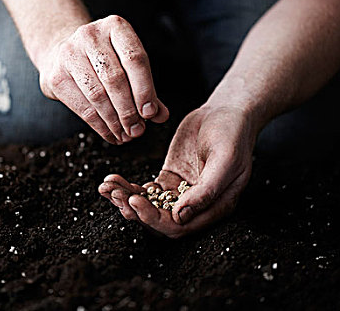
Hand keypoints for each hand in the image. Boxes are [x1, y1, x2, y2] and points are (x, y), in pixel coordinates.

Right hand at [39, 15, 168, 144]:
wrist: (62, 54)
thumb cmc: (103, 60)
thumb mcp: (127, 64)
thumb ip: (146, 88)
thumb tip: (160, 115)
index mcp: (115, 26)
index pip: (135, 59)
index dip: (145, 89)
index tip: (150, 113)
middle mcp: (90, 35)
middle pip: (115, 79)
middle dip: (129, 110)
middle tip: (138, 130)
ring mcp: (69, 53)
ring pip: (98, 95)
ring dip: (115, 121)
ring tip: (126, 135)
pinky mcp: (56, 76)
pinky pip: (83, 107)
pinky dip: (100, 126)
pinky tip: (111, 134)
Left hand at [99, 105, 255, 237]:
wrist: (227, 111)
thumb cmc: (233, 134)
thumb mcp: (225, 160)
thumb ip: (206, 191)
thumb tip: (180, 217)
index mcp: (214, 208)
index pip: (178, 227)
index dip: (153, 219)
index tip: (135, 201)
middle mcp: (196, 206)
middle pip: (159, 220)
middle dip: (133, 210)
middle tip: (114, 193)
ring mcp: (180, 193)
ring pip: (149, 206)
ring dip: (126, 199)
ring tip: (107, 186)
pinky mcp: (169, 180)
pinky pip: (146, 190)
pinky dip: (128, 187)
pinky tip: (113, 180)